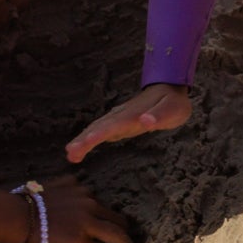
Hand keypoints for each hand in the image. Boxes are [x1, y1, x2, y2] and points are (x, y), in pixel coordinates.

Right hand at [20, 175, 135, 242]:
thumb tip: (67, 185)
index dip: (105, 218)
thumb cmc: (25, 203)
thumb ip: (64, 186)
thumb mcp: (50, 186)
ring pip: (117, 235)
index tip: (103, 227)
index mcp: (80, 191)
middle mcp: (88, 203)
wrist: (15, 215)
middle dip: (123, 231)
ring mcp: (86, 222)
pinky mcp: (80, 240)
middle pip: (116, 218)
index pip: (101, 204)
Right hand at [65, 83, 191, 162]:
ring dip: (82, 140)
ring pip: (97, 129)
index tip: (86, 142)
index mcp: (133, 114)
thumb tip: (144, 121)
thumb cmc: (173, 101)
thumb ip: (159, 115)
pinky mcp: (119, 123)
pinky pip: (100, 131)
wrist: (169, 87)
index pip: (113, 125)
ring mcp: (118, 118)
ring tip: (70, 155)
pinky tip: (79, 149)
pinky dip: (88, 139)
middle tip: (70, 154)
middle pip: (99, 127)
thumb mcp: (173, 109)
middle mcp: (121, 115)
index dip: (100, 134)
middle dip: (84, 140)